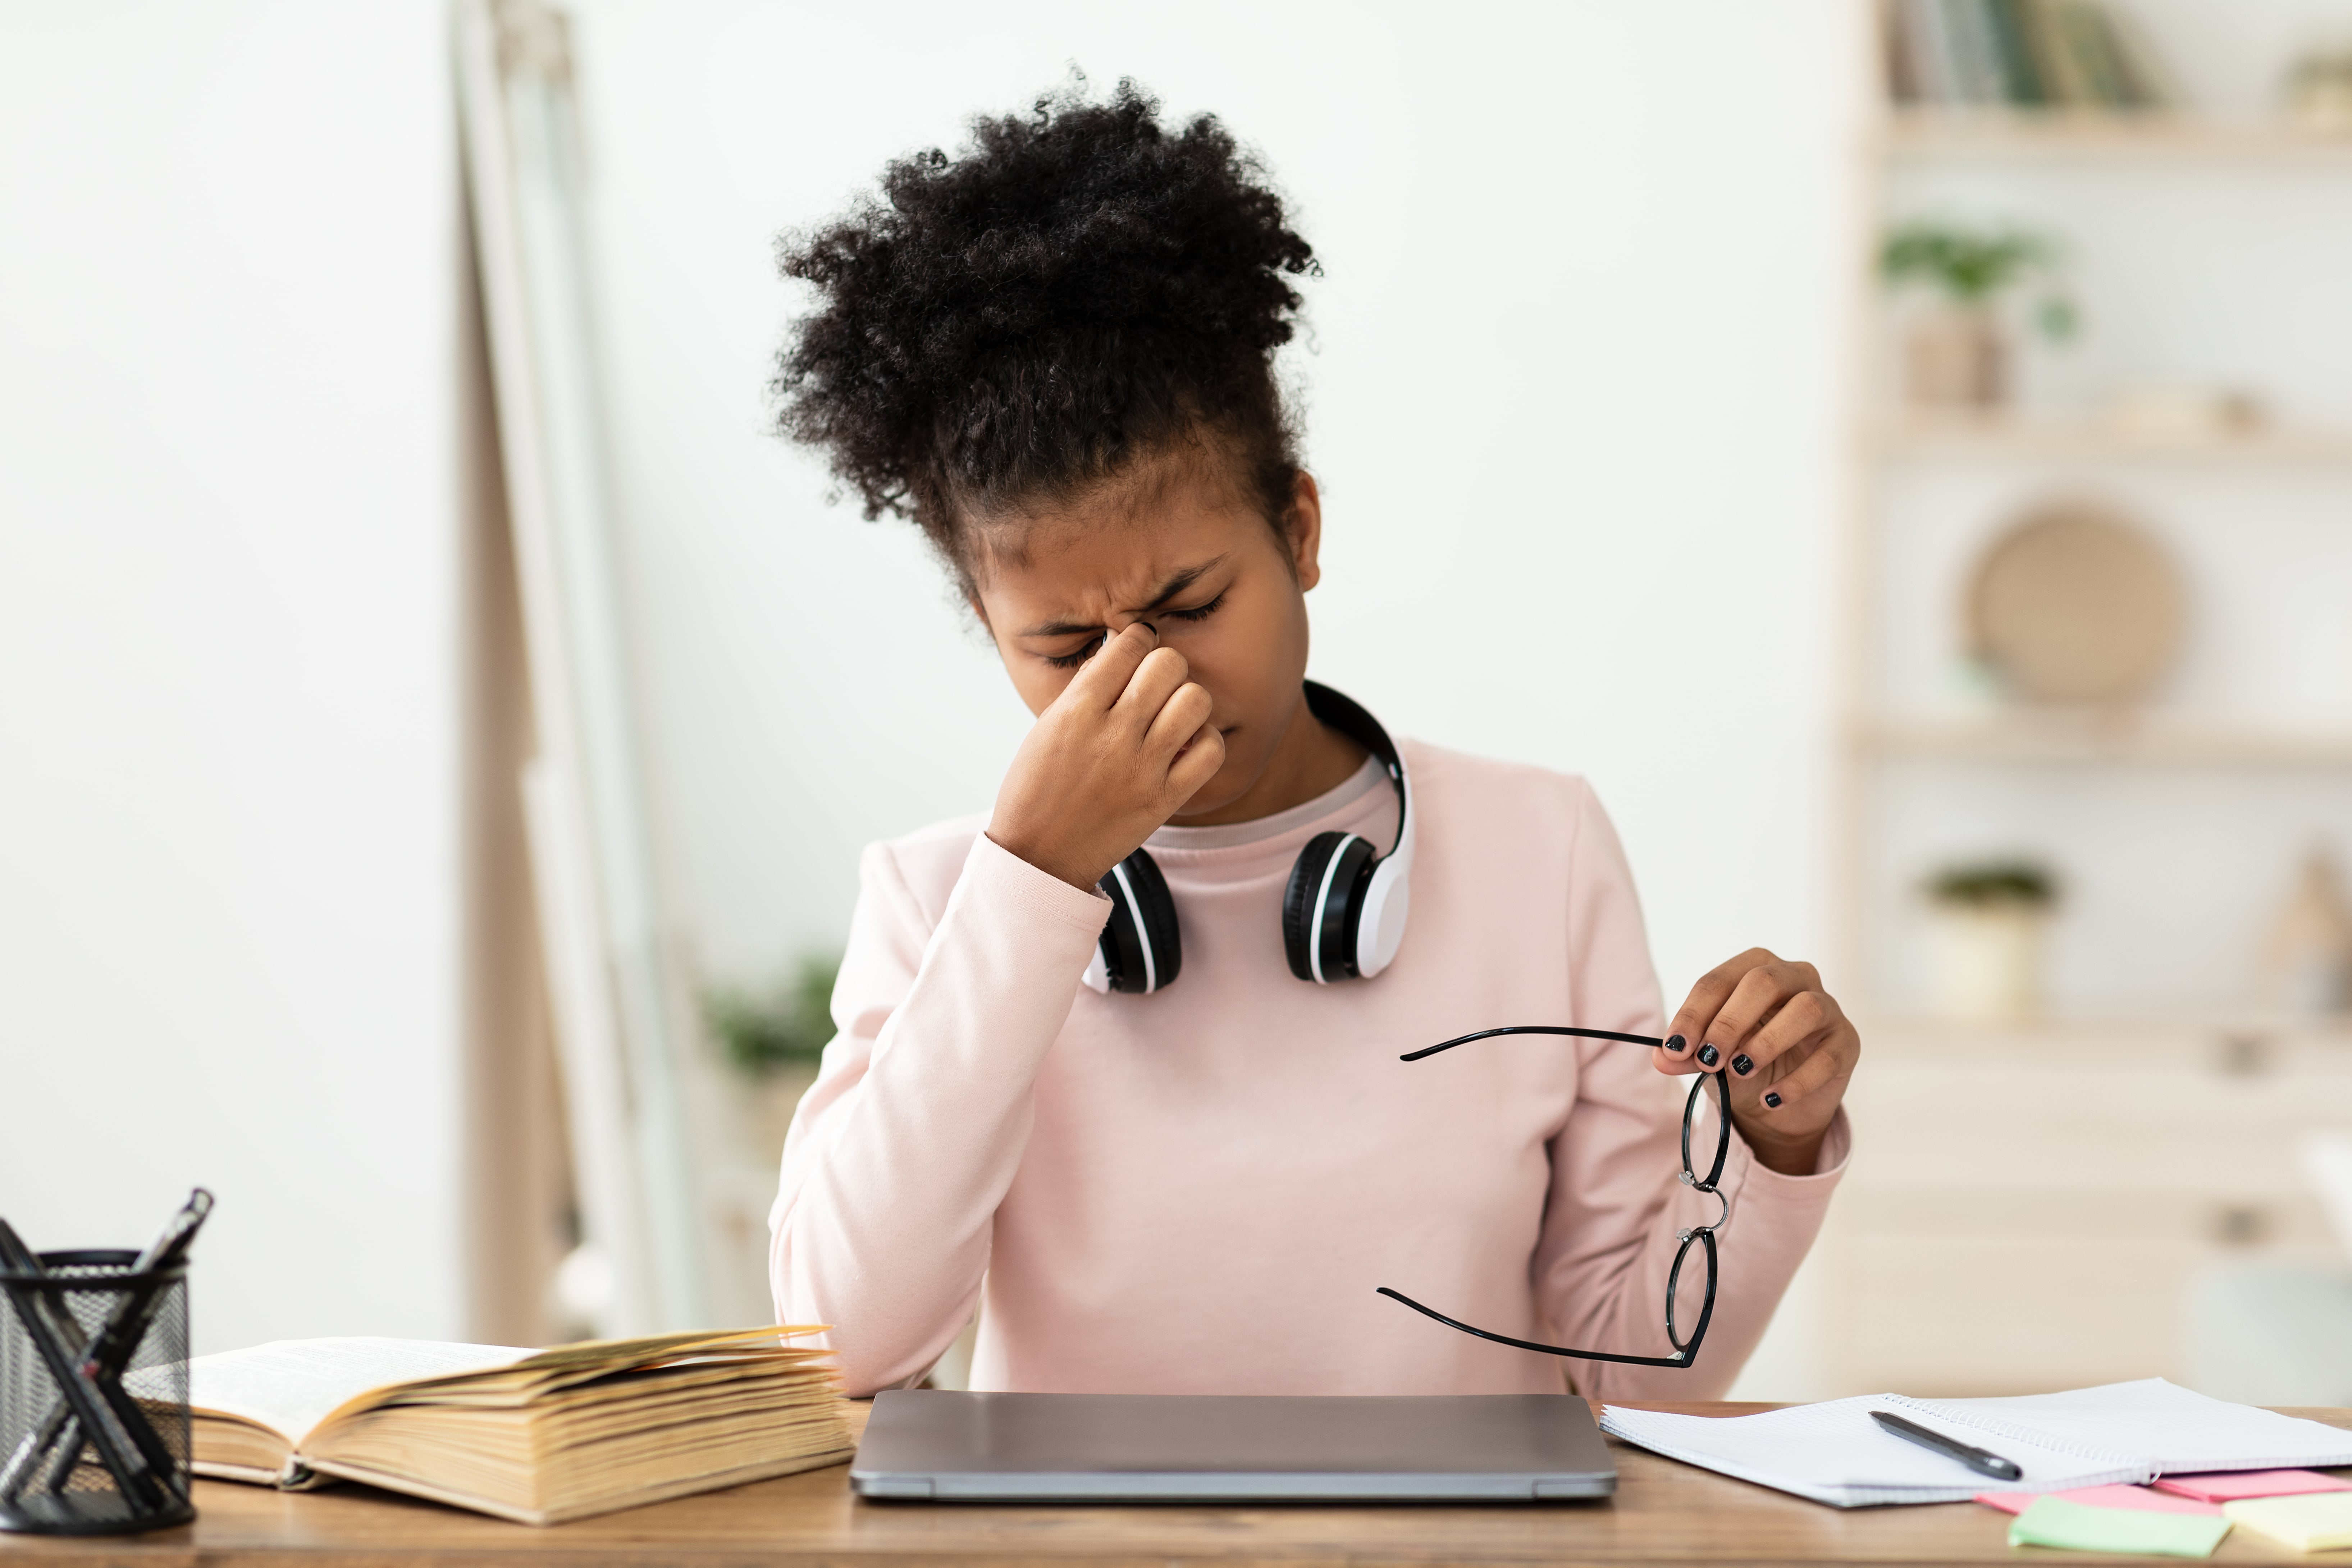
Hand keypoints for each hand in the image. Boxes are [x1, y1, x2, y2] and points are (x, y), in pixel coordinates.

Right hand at [987, 623, 1225, 890]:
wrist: (1038, 856)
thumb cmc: (1037, 788)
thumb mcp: (1047, 727)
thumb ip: (1084, 689)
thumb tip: (1120, 649)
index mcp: (1077, 709)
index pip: (1128, 644)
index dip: (1139, 640)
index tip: (1137, 653)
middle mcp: (1112, 733)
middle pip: (1168, 664)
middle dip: (1166, 668)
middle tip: (1156, 687)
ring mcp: (1142, 767)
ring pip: (1195, 700)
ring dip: (1188, 701)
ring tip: (1174, 715)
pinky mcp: (1164, 799)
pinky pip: (1211, 751)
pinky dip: (1206, 741)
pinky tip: (1187, 746)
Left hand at [1652, 949, 1858, 1176]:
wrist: (1776, 1100)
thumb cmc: (1740, 1064)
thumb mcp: (1709, 1059)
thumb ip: (1688, 1054)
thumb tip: (1661, 1056)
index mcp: (1754, 969)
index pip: (1719, 981)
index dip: (1693, 1013)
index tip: (1675, 1046)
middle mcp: (1794, 977)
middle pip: (1762, 982)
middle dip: (1729, 1021)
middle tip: (1707, 1059)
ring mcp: (1827, 1006)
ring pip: (1804, 1009)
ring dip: (1767, 1042)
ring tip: (1740, 1071)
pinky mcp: (1847, 1041)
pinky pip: (1827, 1056)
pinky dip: (1797, 1081)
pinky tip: (1771, 1098)